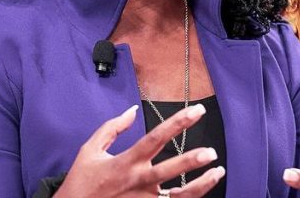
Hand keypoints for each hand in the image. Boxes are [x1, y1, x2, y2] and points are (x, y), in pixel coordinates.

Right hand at [55, 104, 224, 197]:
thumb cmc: (81, 181)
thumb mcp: (89, 150)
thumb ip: (112, 128)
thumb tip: (132, 110)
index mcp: (125, 162)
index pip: (156, 138)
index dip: (178, 123)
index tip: (197, 111)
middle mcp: (137, 182)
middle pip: (169, 170)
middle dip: (192, 161)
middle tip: (212, 153)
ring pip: (178, 196)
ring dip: (200, 186)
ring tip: (217, 174)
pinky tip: (201, 193)